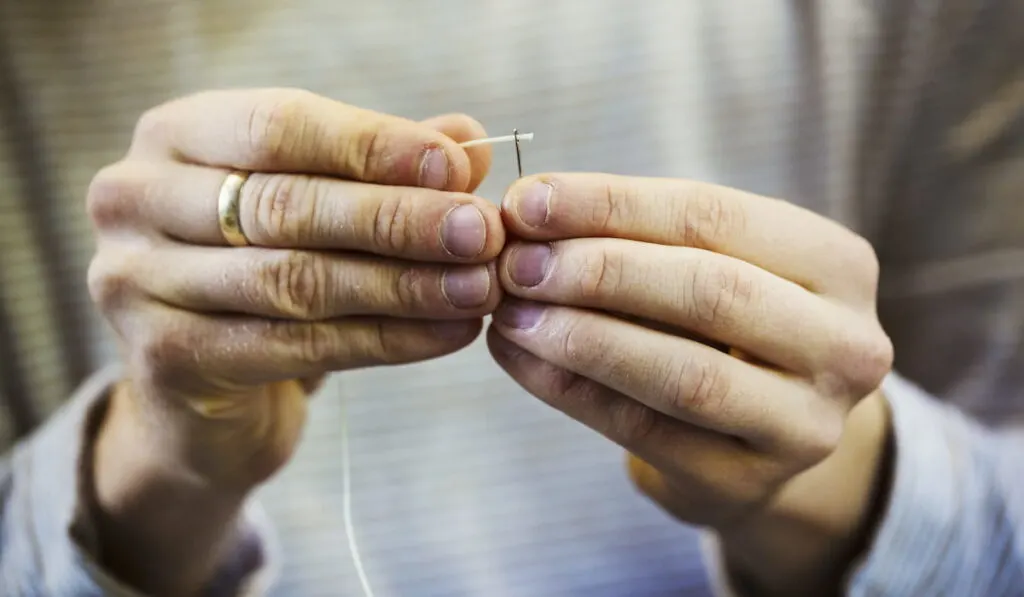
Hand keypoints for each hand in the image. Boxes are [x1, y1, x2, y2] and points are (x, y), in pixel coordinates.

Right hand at [85, 89, 502, 593]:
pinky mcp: (165, 357)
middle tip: (482, 234)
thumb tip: (470, 142)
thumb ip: (383, 171)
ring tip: (479, 287)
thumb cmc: (264, 270)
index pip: (279, 126)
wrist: (200, 395)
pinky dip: (385, 341)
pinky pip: (297, 346)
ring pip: (295, 281)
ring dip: (403, 285)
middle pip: (286, 205)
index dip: (373, 147)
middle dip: (399, 219)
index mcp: (176, 136)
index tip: (456, 169)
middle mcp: (136, 197)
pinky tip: (448, 334)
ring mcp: (137, 280)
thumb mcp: (318, 207)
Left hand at [488, 174, 893, 592]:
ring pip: (683, 375)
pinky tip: (519, 358)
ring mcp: (805, 425)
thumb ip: (636, 235)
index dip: (612, 204)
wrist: (767, 427)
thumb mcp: (710, 262)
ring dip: (581, 337)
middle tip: (515, 262)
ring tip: (511, 312)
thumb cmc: (727, 322)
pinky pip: (645, 434)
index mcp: (838, 264)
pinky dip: (570, 391)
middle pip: (710, 292)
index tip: (526, 200)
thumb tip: (529, 211)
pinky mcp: (747, 483)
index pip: (716, 216)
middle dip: (598, 272)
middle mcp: (845, 346)